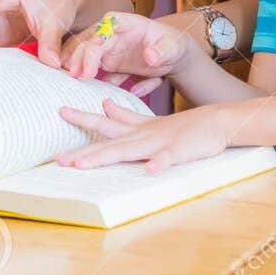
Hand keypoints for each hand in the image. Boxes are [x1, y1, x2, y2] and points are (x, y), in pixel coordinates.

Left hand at [57, 100, 229, 172]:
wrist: (215, 121)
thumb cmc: (181, 126)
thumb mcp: (149, 120)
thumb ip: (125, 116)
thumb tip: (104, 105)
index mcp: (136, 129)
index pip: (105, 123)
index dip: (83, 118)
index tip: (60, 111)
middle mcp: (143, 135)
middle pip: (109, 142)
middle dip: (84, 151)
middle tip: (60, 158)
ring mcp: (160, 143)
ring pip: (130, 151)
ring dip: (106, 156)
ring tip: (84, 164)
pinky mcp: (179, 151)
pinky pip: (169, 159)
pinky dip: (160, 163)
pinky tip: (151, 169)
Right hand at [61, 13, 194, 98]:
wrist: (172, 57)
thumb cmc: (172, 45)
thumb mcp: (173, 47)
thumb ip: (163, 51)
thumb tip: (151, 57)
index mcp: (127, 23)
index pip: (109, 24)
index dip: (99, 36)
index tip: (94, 52)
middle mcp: (112, 35)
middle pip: (92, 41)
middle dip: (82, 56)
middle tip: (78, 74)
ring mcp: (108, 50)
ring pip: (87, 56)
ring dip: (79, 66)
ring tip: (73, 80)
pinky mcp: (107, 65)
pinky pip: (94, 71)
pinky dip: (87, 78)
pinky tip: (85, 88)